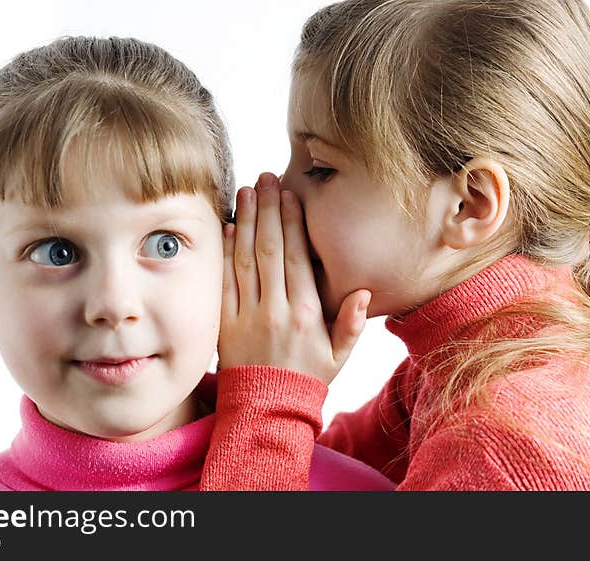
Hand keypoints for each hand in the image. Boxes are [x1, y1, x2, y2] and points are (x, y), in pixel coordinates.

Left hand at [218, 172, 370, 383]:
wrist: (267, 410)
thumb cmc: (308, 377)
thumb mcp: (339, 355)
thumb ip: (352, 323)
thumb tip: (365, 293)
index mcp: (305, 313)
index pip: (297, 258)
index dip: (292, 223)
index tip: (290, 195)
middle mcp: (274, 309)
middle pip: (269, 249)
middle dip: (267, 209)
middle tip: (265, 178)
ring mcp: (246, 315)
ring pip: (244, 259)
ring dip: (245, 221)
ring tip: (246, 190)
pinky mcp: (225, 322)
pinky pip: (224, 281)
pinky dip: (224, 252)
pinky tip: (226, 227)